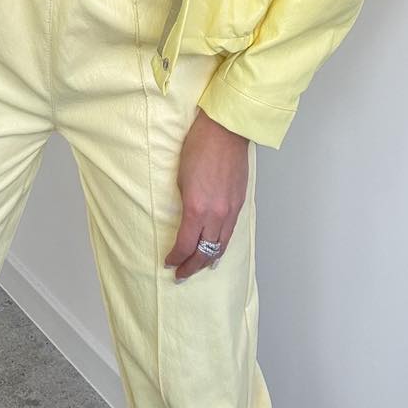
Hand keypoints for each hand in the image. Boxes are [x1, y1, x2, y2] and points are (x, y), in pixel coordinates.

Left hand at [163, 108, 250, 281]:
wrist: (225, 132)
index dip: (176, 257)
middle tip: (181, 275)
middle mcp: (216, 215)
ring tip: (198, 267)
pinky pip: (230, 233)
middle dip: (191, 266)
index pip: (185, 244)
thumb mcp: (181, 178)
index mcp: (197, 208)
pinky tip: (217, 250)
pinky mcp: (239, 204)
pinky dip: (221, 246)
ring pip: (220, 246)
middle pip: (204, 252)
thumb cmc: (199, 148)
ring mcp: (230, 210)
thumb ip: (185, 203)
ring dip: (208, 260)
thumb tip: (187, 218)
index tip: (168, 262)